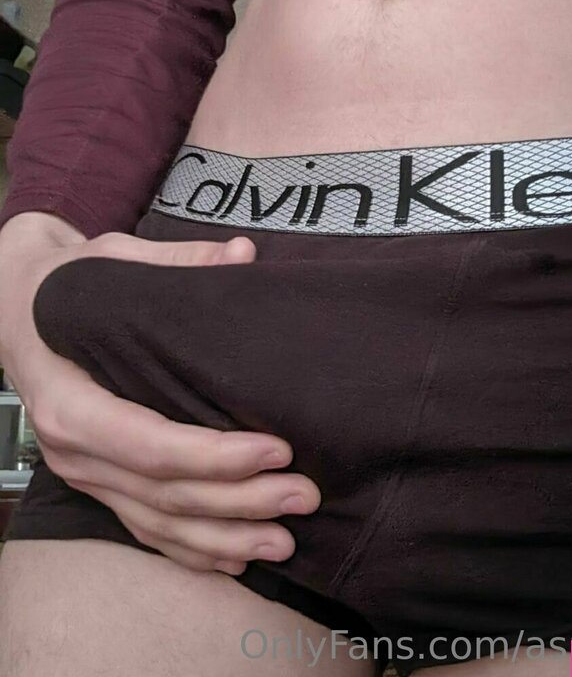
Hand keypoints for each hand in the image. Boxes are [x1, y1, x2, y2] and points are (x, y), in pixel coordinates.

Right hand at [0, 212, 320, 573]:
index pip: (148, 443)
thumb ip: (177, 262)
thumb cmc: (65, 284)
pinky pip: (145, 527)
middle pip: (162, 492)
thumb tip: (243, 254)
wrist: (14, 309)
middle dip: (238, 500)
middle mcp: (73, 448)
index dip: (214, 455)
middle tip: (304, 495)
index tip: (277, 449)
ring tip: (285, 541)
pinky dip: (192, 549)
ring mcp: (83, 473)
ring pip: (157, 521)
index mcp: (71, 398)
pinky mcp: (97, 482)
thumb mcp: (112, 260)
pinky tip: (238, 555)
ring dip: (224, 536)